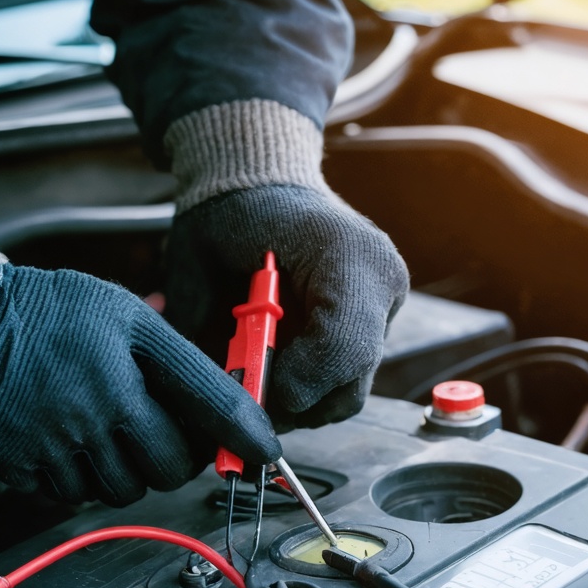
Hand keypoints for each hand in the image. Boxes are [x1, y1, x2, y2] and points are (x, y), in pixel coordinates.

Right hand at [0, 264, 280, 504]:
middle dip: (174, 459)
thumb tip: (226, 399)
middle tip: (161, 435)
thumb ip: (176, 358)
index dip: (247, 437)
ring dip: (125, 471)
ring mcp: (56, 446)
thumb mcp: (122, 313)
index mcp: (127, 370)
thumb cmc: (46, 312)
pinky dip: (79, 480)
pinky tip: (69, 443)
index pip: (210, 410)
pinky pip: (71, 497)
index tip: (267, 454)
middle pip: (169, 470)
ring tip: (107, 432)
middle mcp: (95, 413)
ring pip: (122, 491)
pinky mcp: (20, 469)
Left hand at [163, 184, 408, 428]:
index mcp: (348, 255)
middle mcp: (382, 282)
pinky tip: (278, 365)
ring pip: (348, 395)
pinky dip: (307, 388)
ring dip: (297, 400)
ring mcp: (386, 306)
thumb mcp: (202, 264)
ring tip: (259, 374)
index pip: (343, 349)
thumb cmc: (227, 214)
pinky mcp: (377, 326)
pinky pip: (345, 383)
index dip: (294, 383)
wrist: (258, 186)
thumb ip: (210, 333)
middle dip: (289, 402)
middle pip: (349, 386)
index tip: (250, 383)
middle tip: (246, 391)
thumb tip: (215, 402)